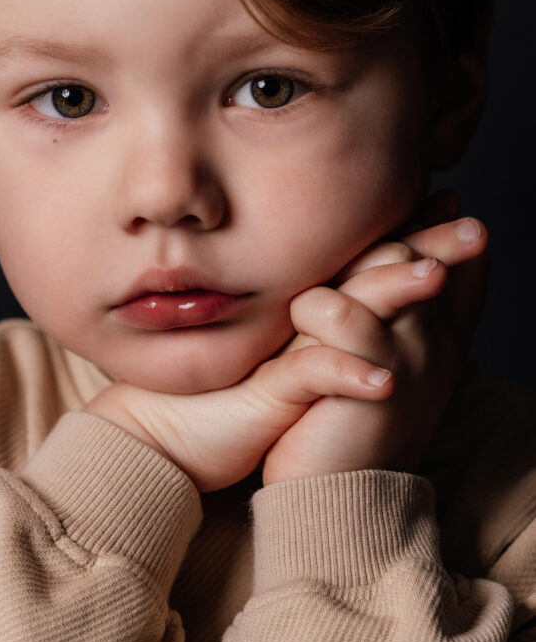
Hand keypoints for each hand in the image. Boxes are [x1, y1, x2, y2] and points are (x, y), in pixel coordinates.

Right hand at [84, 195, 478, 491]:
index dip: (413, 234)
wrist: (168, 435)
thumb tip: (368, 305)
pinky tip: (383, 379)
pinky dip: (347, 375)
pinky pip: (312, 375)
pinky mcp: (269, 388)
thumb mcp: (289, 356)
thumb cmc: (232, 398)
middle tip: (472, 225)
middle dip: (424, 246)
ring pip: (345, 311)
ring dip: (392, 293)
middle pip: (368, 271)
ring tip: (437, 277)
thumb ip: (321, 325)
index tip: (452, 206)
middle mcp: (301, 318)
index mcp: (310, 307)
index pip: (368, 260)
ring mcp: (286, 348)